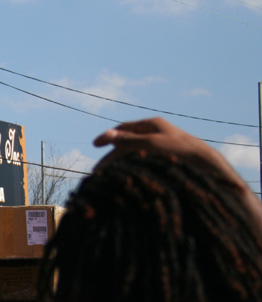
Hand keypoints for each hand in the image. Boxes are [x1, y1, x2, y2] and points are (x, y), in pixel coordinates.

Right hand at [93, 118, 238, 182]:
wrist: (206, 165)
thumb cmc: (180, 151)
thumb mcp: (151, 144)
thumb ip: (128, 140)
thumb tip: (107, 135)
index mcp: (151, 124)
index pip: (123, 128)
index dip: (108, 137)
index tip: (94, 145)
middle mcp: (155, 133)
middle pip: (127, 142)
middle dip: (112, 155)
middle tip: (99, 170)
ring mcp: (160, 145)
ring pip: (134, 153)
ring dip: (121, 163)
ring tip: (110, 177)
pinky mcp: (165, 157)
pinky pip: (143, 161)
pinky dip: (133, 167)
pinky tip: (129, 176)